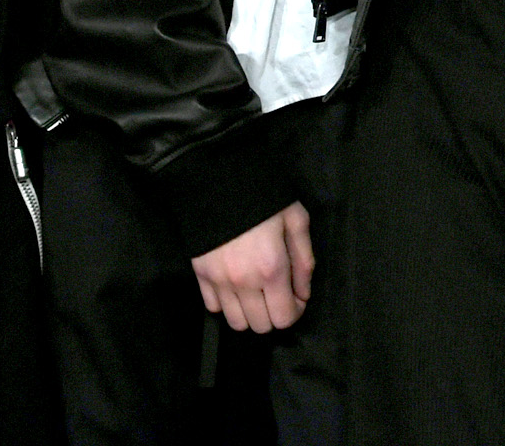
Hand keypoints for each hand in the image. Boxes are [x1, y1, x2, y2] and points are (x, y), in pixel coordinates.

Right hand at [193, 202, 313, 333]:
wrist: (218, 178)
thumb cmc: (264, 196)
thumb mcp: (296, 219)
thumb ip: (304, 260)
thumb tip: (303, 292)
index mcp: (271, 268)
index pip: (284, 317)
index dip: (296, 311)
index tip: (298, 296)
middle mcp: (243, 282)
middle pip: (261, 326)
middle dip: (274, 314)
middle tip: (278, 292)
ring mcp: (218, 281)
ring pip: (236, 323)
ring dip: (250, 313)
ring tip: (257, 292)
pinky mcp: (200, 275)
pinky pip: (213, 308)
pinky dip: (226, 303)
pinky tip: (235, 285)